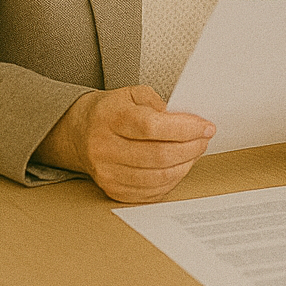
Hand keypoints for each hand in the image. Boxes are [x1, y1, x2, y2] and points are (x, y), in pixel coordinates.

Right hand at [34, 86, 214, 202]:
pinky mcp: (112, 189)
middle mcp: (105, 148)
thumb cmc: (113, 111)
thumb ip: (160, 103)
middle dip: (191, 148)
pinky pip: (150, 192)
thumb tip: (186, 121)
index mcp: (112, 118)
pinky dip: (172, 180)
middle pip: (159, 155)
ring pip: (157, 177)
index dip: (186, 128)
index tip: (206, 127)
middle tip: (204, 139)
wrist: (80, 133)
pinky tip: (179, 166)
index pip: (153, 127)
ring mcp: (107, 172)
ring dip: (186, 165)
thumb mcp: (134, 94)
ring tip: (195, 151)